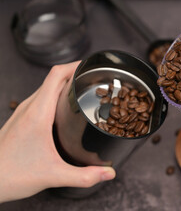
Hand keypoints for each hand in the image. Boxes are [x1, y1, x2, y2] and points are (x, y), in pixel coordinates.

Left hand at [0, 62, 115, 202]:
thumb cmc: (12, 175)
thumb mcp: (54, 176)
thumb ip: (85, 176)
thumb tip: (109, 173)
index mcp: (38, 113)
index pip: (56, 75)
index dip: (75, 65)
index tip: (92, 66)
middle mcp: (29, 107)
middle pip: (54, 77)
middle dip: (76, 73)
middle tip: (95, 79)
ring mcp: (23, 111)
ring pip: (46, 87)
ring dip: (65, 83)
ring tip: (85, 89)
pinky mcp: (21, 118)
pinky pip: (41, 97)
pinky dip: (56, 94)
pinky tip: (66, 107)